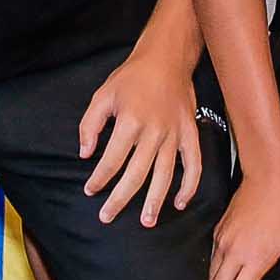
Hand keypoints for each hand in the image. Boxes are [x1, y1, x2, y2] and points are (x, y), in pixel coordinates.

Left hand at [76, 54, 202, 226]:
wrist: (166, 58)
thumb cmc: (131, 77)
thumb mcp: (102, 95)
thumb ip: (90, 125)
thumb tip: (85, 153)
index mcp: (130, 121)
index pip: (112, 160)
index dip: (99, 178)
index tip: (90, 190)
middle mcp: (154, 131)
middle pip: (136, 174)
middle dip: (120, 199)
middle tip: (107, 216)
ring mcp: (175, 134)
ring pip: (165, 175)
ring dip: (155, 201)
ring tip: (146, 221)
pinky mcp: (190, 134)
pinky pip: (193, 165)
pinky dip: (189, 186)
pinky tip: (180, 202)